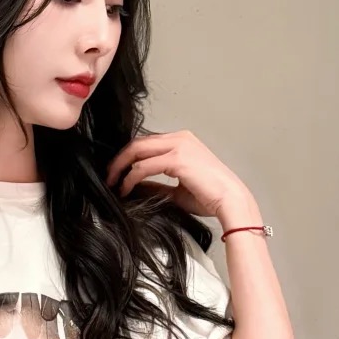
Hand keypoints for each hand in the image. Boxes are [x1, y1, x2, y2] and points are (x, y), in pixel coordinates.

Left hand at [105, 128, 248, 222]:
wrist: (231, 201)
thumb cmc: (211, 197)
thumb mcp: (177, 190)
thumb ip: (157, 185)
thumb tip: (136, 187)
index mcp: (182, 141)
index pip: (146, 143)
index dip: (127, 157)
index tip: (116, 173)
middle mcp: (180, 138)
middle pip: (138, 143)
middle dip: (118, 160)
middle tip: (108, 177)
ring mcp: (179, 146)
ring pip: (136, 150)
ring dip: (120, 168)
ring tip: (112, 184)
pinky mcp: (177, 159)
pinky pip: (143, 166)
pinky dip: (130, 178)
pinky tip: (125, 189)